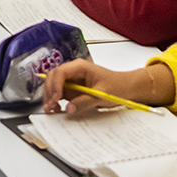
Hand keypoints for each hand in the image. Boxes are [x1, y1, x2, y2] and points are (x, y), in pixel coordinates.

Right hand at [39, 59, 165, 115]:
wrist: (127, 88)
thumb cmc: (117, 85)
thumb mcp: (102, 94)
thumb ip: (84, 101)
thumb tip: (69, 109)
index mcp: (80, 66)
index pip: (60, 72)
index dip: (55, 85)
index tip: (56, 98)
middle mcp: (73, 71)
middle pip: (53, 77)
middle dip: (49, 91)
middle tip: (50, 106)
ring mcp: (72, 80)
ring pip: (53, 85)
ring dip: (50, 96)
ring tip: (52, 109)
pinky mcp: (73, 88)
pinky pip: (60, 92)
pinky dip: (55, 100)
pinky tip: (57, 108)